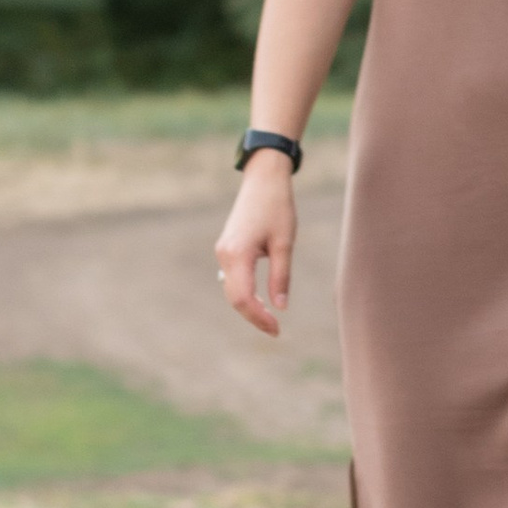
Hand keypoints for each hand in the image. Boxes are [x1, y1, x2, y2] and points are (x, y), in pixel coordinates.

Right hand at [216, 153, 296, 336]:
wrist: (264, 178)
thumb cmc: (277, 207)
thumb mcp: (284, 243)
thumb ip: (281, 276)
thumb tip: (280, 307)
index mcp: (238, 255)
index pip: (244, 299)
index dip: (259, 318)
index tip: (277, 329)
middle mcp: (225, 255)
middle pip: (235, 298)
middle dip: (253, 316)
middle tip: (276, 329)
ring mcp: (223, 251)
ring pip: (232, 289)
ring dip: (249, 306)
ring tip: (270, 318)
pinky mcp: (227, 247)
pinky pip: (232, 278)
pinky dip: (245, 292)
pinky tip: (261, 299)